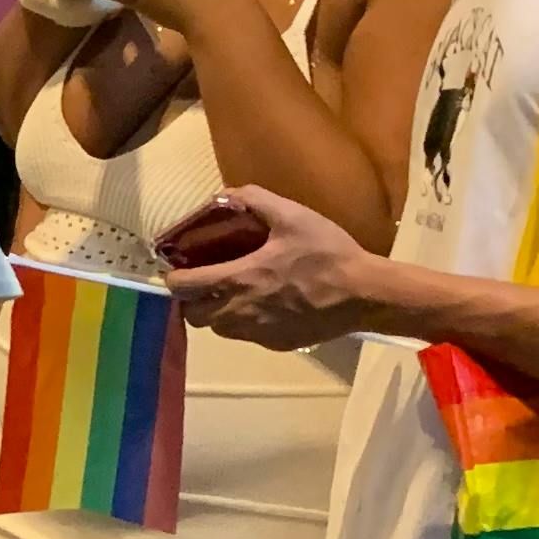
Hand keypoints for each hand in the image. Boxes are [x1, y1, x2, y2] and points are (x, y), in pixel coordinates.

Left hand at [165, 184, 372, 352]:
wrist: (364, 294)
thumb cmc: (327, 253)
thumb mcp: (292, 215)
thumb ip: (255, 200)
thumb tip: (227, 194)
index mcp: (239, 279)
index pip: (184, 287)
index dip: (174, 278)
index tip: (179, 268)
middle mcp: (240, 313)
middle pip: (194, 316)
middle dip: (192, 299)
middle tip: (206, 280)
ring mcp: (258, 333)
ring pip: (219, 329)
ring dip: (216, 313)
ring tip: (233, 293)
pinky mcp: (276, 344)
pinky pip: (247, 337)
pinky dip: (245, 323)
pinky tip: (264, 305)